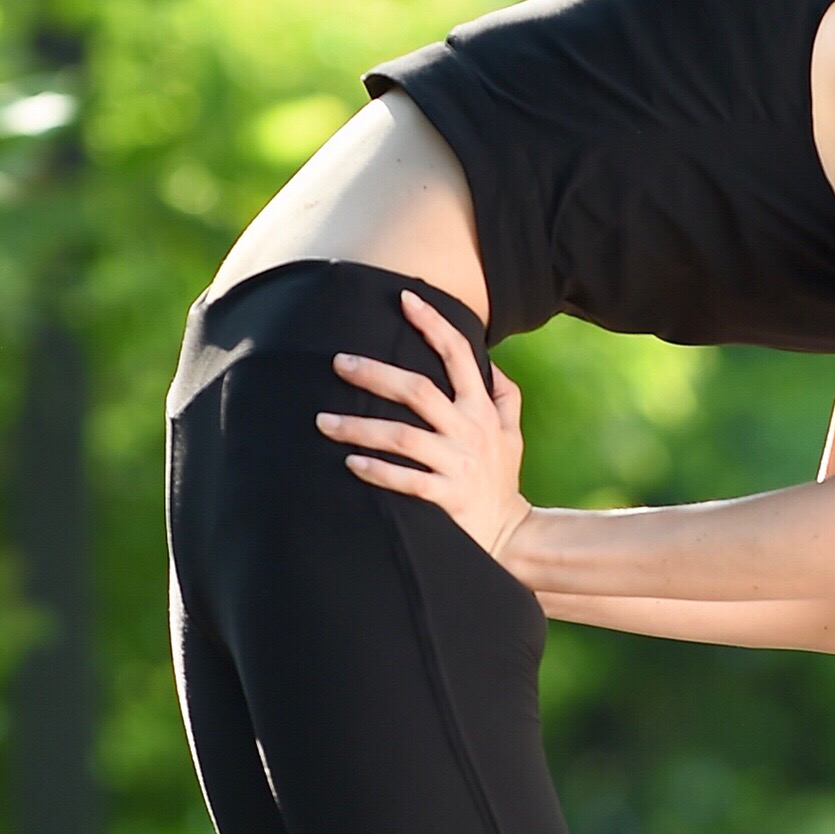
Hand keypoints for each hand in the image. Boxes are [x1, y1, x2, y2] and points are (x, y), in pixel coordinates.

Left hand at [318, 291, 531, 567]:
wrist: (509, 535)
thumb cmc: (500, 479)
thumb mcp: (511, 434)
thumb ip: (503, 396)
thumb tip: (492, 364)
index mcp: (481, 409)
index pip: (459, 356)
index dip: (434, 324)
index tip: (405, 298)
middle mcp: (469, 431)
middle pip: (419, 391)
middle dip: (376, 374)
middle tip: (339, 362)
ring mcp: (457, 464)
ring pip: (403, 436)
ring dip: (360, 427)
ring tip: (323, 421)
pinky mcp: (446, 497)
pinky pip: (406, 481)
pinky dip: (377, 471)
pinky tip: (349, 463)